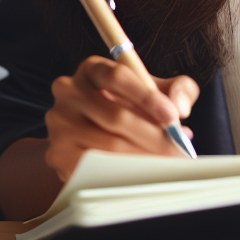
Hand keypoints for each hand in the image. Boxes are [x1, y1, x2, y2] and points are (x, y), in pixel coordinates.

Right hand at [44, 55, 199, 182]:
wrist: (89, 134)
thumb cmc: (128, 106)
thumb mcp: (155, 89)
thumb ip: (177, 88)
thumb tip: (181, 107)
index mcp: (92, 68)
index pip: (117, 77)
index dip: (148, 97)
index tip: (173, 116)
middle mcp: (68, 91)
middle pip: (115, 116)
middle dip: (154, 136)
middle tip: (179, 149)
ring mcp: (59, 124)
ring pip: (109, 146)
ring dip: (144, 157)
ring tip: (167, 161)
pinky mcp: (58, 154)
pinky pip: (96, 167)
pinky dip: (124, 172)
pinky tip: (143, 172)